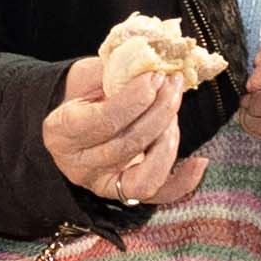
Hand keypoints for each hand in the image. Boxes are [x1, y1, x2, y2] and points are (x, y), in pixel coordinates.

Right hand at [37, 55, 191, 210]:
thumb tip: (155, 64)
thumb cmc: (84, 91)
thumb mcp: (89, 76)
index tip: (155, 76)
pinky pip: (159, 196)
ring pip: (145, 174)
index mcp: (61, 132)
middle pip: (128, 145)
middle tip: (173, 85)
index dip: (135, 99)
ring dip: (169, 139)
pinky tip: (200, 161)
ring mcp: (103, 184)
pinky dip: (184, 181)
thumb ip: (116, 72)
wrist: (73, 116)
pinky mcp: (126, 193)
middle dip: (159, 111)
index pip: (103, 121)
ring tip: (174, 109)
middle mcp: (79, 165)